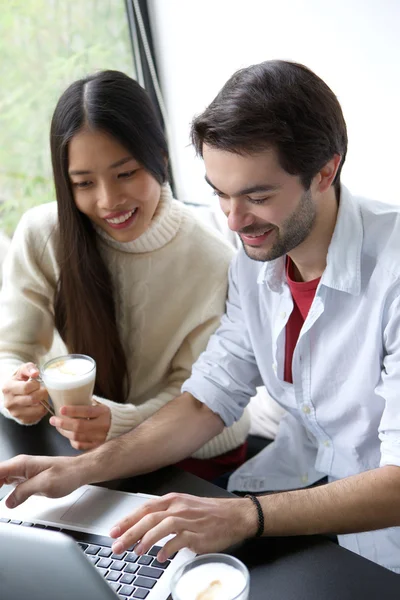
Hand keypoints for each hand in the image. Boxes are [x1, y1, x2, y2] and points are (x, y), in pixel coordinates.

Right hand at [0, 454, 85, 507]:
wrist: (79, 471)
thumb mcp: (45, 485)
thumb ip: (24, 491)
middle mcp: (20, 465)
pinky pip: (8, 483)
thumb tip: (8, 501)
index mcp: (22, 463)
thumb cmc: (67, 473)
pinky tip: (3, 498)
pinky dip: (2, 489)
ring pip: (0, 479)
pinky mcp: (26, 478)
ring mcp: (23, 471)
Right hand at [2, 363, 47, 423]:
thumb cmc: (20, 380)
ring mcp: (15, 412)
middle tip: (43, 390)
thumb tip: (35, 373)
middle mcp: (9, 402)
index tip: (37, 383)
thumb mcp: (22, 371)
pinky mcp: (22, 419)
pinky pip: (37, 416)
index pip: (26, 388)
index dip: (36, 385)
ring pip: (36, 409)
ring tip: (42, 397)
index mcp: (8, 388)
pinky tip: (39, 404)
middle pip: (32, 399)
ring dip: (43, 402)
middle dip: (42, 393)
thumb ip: (29, 368)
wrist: (14, 394)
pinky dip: (42, 410)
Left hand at [49, 402, 110, 450]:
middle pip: (78, 426)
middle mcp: (103, 426)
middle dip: (63, 423)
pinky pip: (80, 446)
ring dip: (64, 432)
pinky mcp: (97, 446)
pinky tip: (69, 435)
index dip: (72, 411)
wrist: (122, 425)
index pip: (86, 411)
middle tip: (53, 420)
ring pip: (77, 437)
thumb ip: (87, 402)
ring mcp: (100, 438)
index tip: (61, 409)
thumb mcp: (100, 404)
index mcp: (103, 412)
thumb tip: (67, 397)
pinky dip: (72, 441)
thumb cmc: (106, 413)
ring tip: (58, 426)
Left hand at [109, 493, 257, 561]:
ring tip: (136, 553)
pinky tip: (159, 558)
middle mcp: (178, 508)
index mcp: (173, 500)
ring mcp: (188, 520)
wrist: (235, 516)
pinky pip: (177, 542)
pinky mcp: (197, 534)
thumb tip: (144, 527)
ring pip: (160, 527)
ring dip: (145, 541)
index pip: (144, 509)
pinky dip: (166, 550)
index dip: (127, 520)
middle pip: (148, 519)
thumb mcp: (185, 506)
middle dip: (129, 533)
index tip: (113, 532)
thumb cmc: (210, 513)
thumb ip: (166, 514)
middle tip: (116, 546)